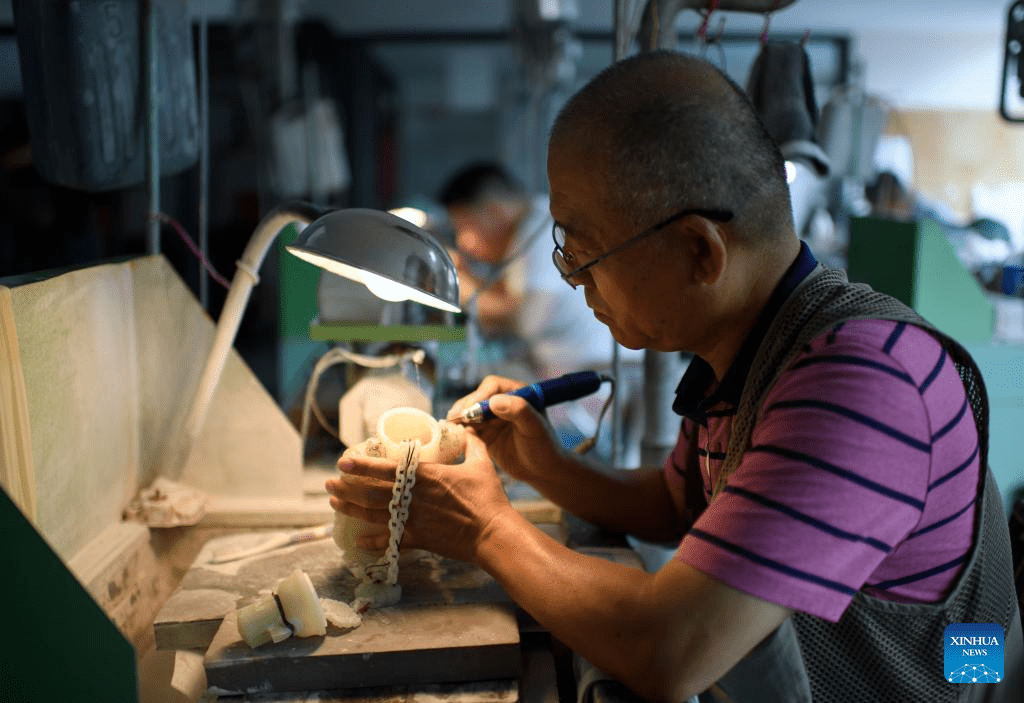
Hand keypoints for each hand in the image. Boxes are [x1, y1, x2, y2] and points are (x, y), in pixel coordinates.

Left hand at [325, 433, 513, 563]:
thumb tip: (466, 429)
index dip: (362, 465)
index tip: (342, 461)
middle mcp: (414, 498)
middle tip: (329, 484)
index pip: (386, 469)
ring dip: (352, 509)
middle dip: (348, 488)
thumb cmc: (488, 497)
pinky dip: (374, 542)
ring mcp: (414, 520)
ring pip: (375, 515)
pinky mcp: (419, 539)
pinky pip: (391, 542)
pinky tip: (357, 542)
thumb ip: (471, 444)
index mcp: (426, 477)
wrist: (493, 533)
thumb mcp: (481, 464)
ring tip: (333, 504)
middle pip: (373, 492)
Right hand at [446, 375, 565, 481]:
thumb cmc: (545, 447)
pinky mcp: (486, 434)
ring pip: (470, 413)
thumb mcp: (535, 427)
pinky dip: (461, 432)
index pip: (493, 386)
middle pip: (477, 398)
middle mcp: (504, 403)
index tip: (470, 409)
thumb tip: (495, 401)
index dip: (480, 395)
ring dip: (460, 419)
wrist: (544, 472)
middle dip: (465, 407)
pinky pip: (470, 429)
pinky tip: (454, 437)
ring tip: (450, 427)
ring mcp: (494, 419)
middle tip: (454, 418)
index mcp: (518, 393)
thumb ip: (519, 411)